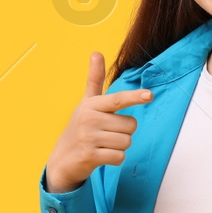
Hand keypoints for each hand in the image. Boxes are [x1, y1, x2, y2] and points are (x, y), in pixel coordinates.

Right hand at [44, 51, 153, 192]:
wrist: (62, 160)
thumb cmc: (80, 128)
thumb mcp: (87, 103)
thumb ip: (95, 80)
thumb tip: (96, 52)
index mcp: (91, 105)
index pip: (118, 100)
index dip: (135, 96)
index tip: (149, 95)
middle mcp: (89, 119)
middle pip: (130, 125)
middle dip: (124, 132)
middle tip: (107, 134)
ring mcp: (89, 138)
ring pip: (127, 142)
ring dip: (120, 146)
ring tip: (103, 145)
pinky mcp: (90, 156)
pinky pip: (119, 157)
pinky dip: (115, 159)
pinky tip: (102, 156)